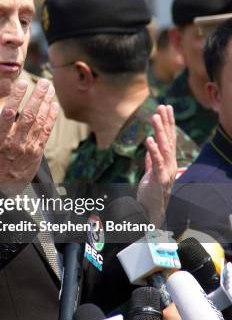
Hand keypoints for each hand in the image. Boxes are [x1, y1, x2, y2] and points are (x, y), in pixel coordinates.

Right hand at [0, 79, 58, 187]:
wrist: (2, 186)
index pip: (8, 115)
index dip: (16, 98)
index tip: (21, 83)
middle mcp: (15, 142)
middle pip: (28, 116)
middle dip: (37, 97)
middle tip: (42, 82)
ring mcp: (28, 147)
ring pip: (39, 122)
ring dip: (46, 104)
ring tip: (50, 88)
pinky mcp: (37, 151)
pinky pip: (46, 132)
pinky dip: (51, 118)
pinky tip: (53, 105)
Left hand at [137, 105, 176, 226]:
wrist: (151, 213)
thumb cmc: (151, 195)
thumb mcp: (150, 175)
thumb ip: (151, 162)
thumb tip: (149, 151)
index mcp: (168, 162)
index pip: (170, 139)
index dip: (168, 123)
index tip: (166, 108)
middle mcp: (170, 165)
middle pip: (169, 140)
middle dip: (165, 122)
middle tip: (162, 106)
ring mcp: (166, 172)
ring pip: (164, 147)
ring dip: (160, 131)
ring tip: (155, 116)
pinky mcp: (159, 179)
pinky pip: (156, 162)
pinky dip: (153, 150)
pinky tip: (149, 139)